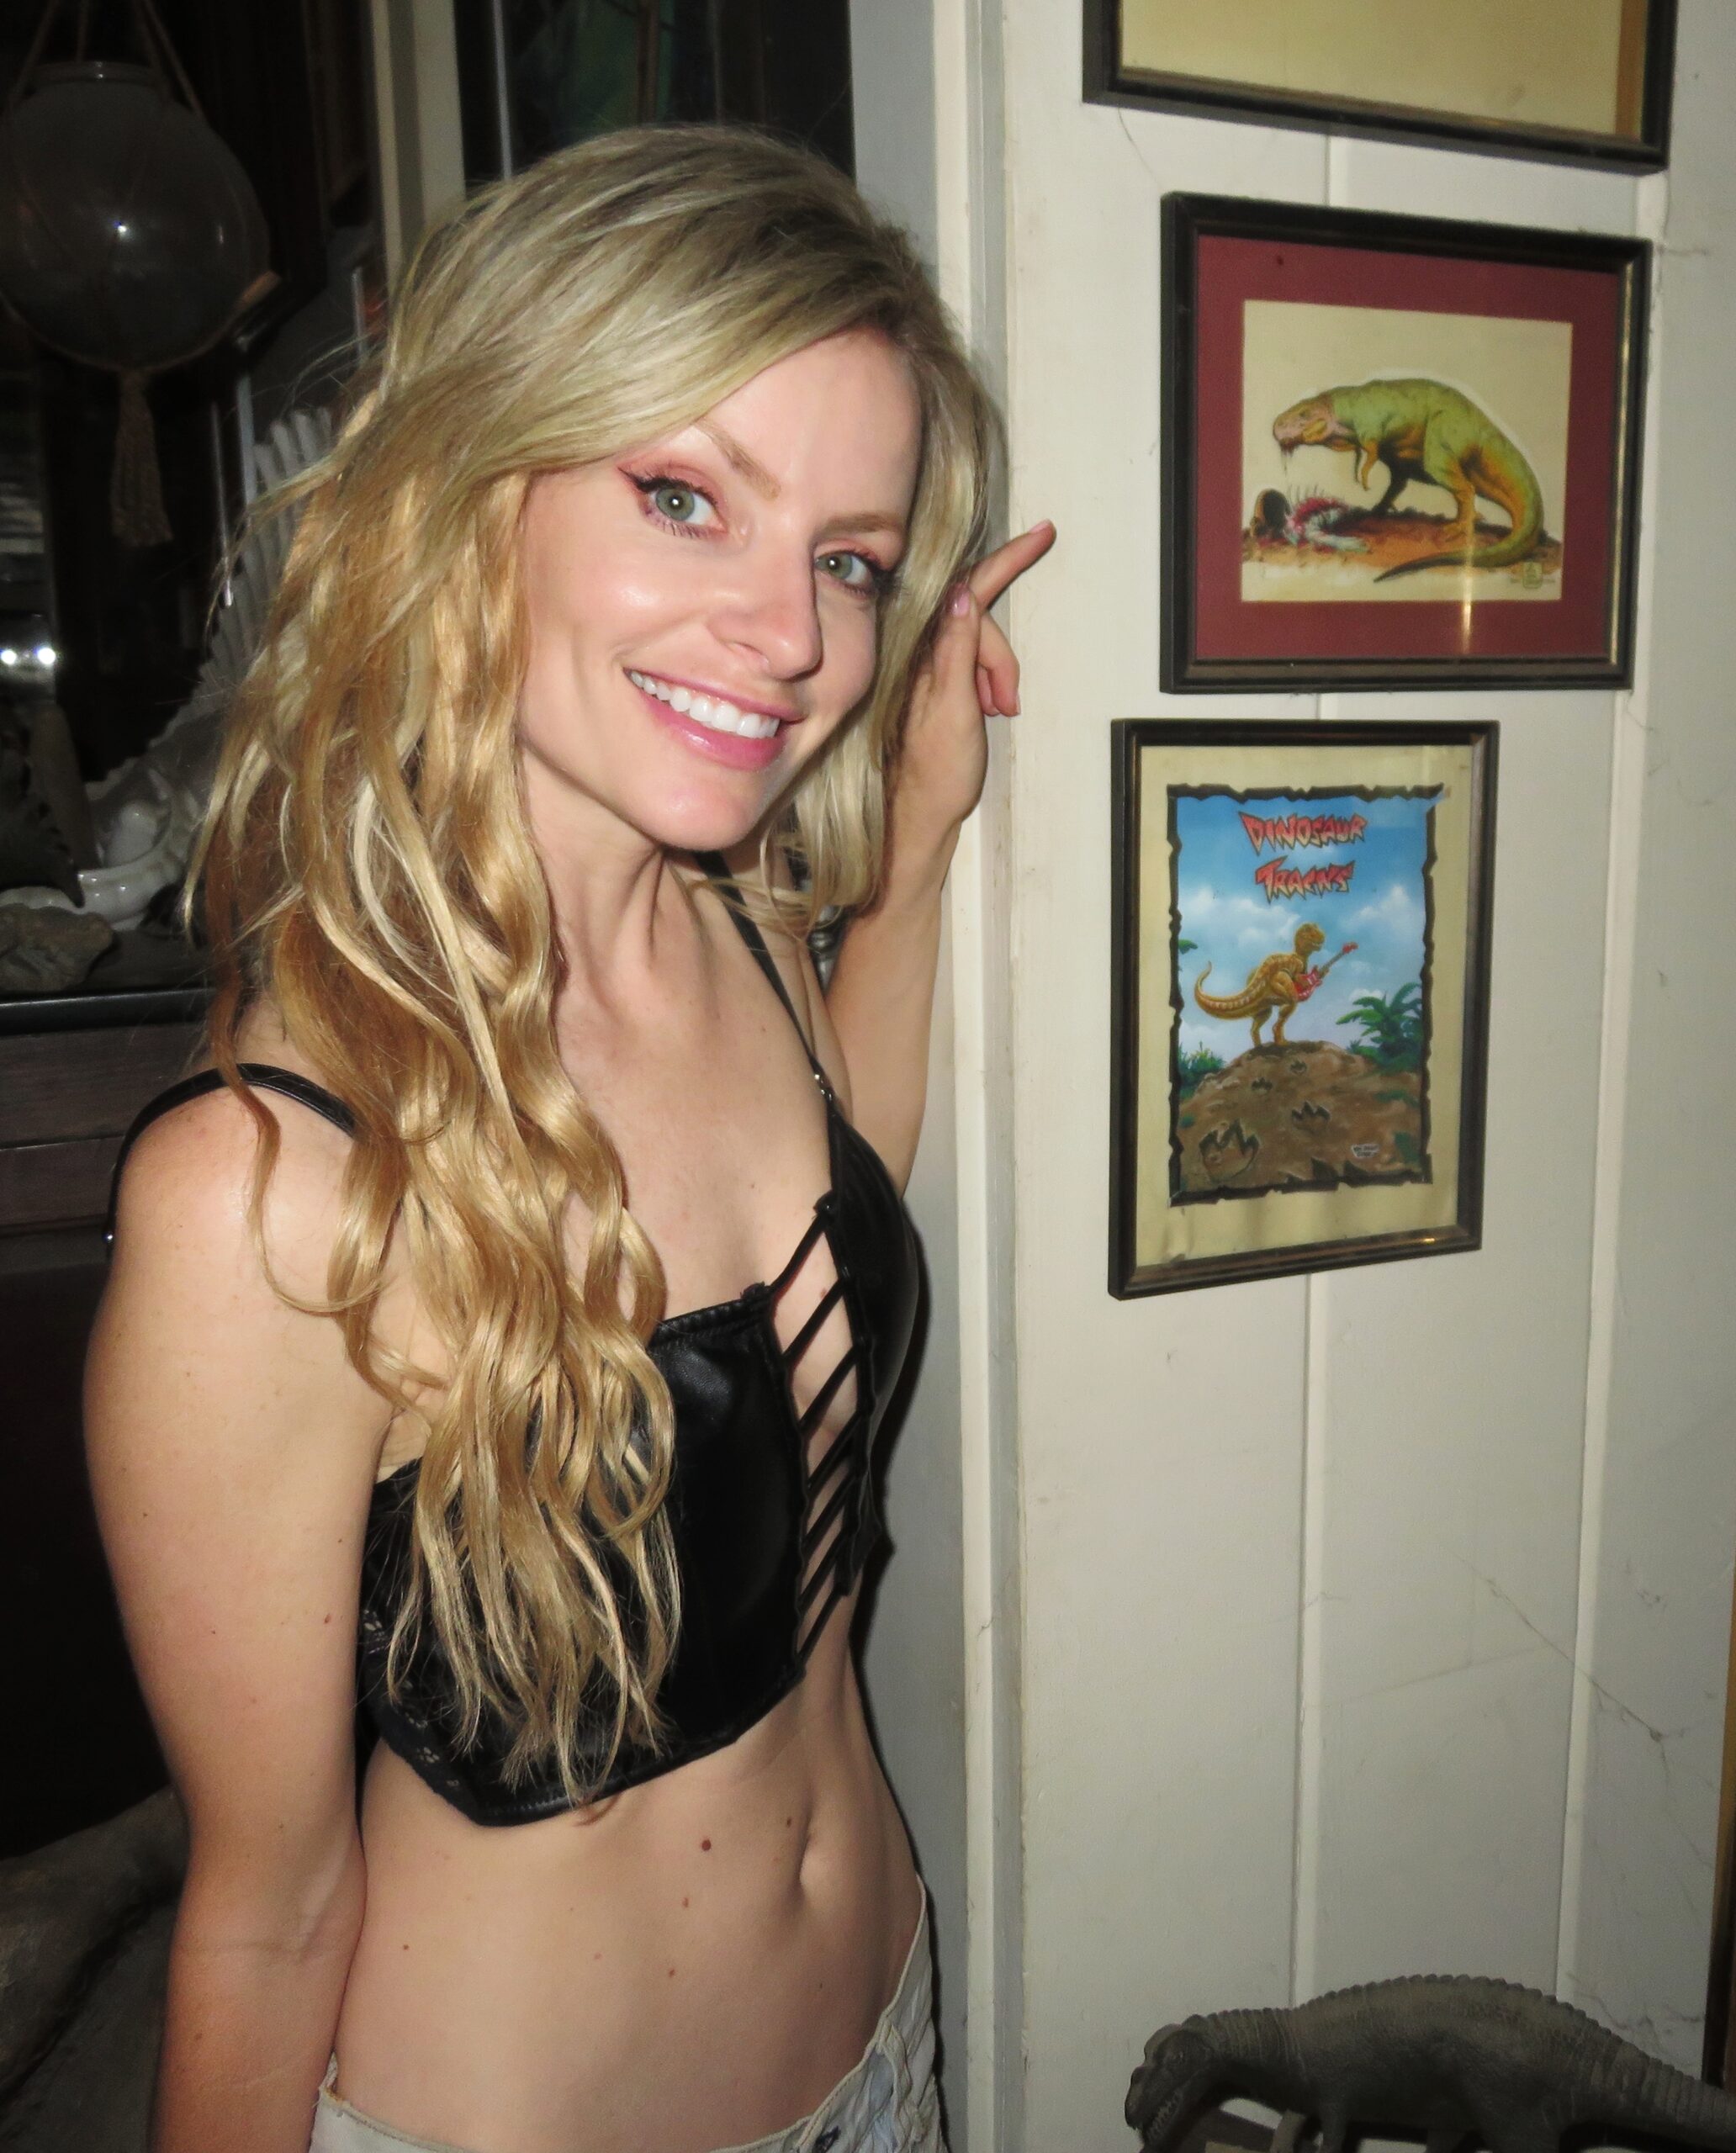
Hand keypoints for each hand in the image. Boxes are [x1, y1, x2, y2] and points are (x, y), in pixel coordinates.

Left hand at [891, 519, 1055, 857]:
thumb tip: (964, 594)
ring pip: (980, 644)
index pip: (969, 588)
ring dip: (996, 675)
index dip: (1008, 559)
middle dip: (1001, 658)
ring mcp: (926, 666)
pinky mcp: (935, 681)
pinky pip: (971, 661)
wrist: (919, 815)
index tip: (1042, 534)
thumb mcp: (954, 711)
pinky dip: (988, 682)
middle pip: (980, 620)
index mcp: (920, 651)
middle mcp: (919, 651)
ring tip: (992, 713)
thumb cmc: (935, 774)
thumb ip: (957, 651)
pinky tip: (986, 709)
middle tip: (1005, 705)